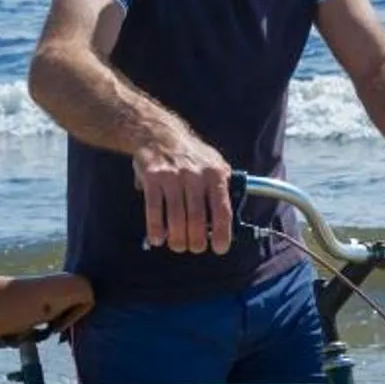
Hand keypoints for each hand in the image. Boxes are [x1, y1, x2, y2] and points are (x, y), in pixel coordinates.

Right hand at [134, 138, 236, 252]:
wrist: (160, 134)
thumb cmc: (192, 156)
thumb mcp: (215, 165)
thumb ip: (224, 188)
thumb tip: (231, 217)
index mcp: (215, 174)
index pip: (222, 209)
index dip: (222, 232)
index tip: (220, 249)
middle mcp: (195, 175)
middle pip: (197, 217)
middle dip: (196, 239)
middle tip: (195, 248)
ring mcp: (173, 176)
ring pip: (177, 216)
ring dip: (177, 237)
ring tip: (178, 246)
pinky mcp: (152, 176)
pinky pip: (154, 208)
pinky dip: (155, 227)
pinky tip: (158, 238)